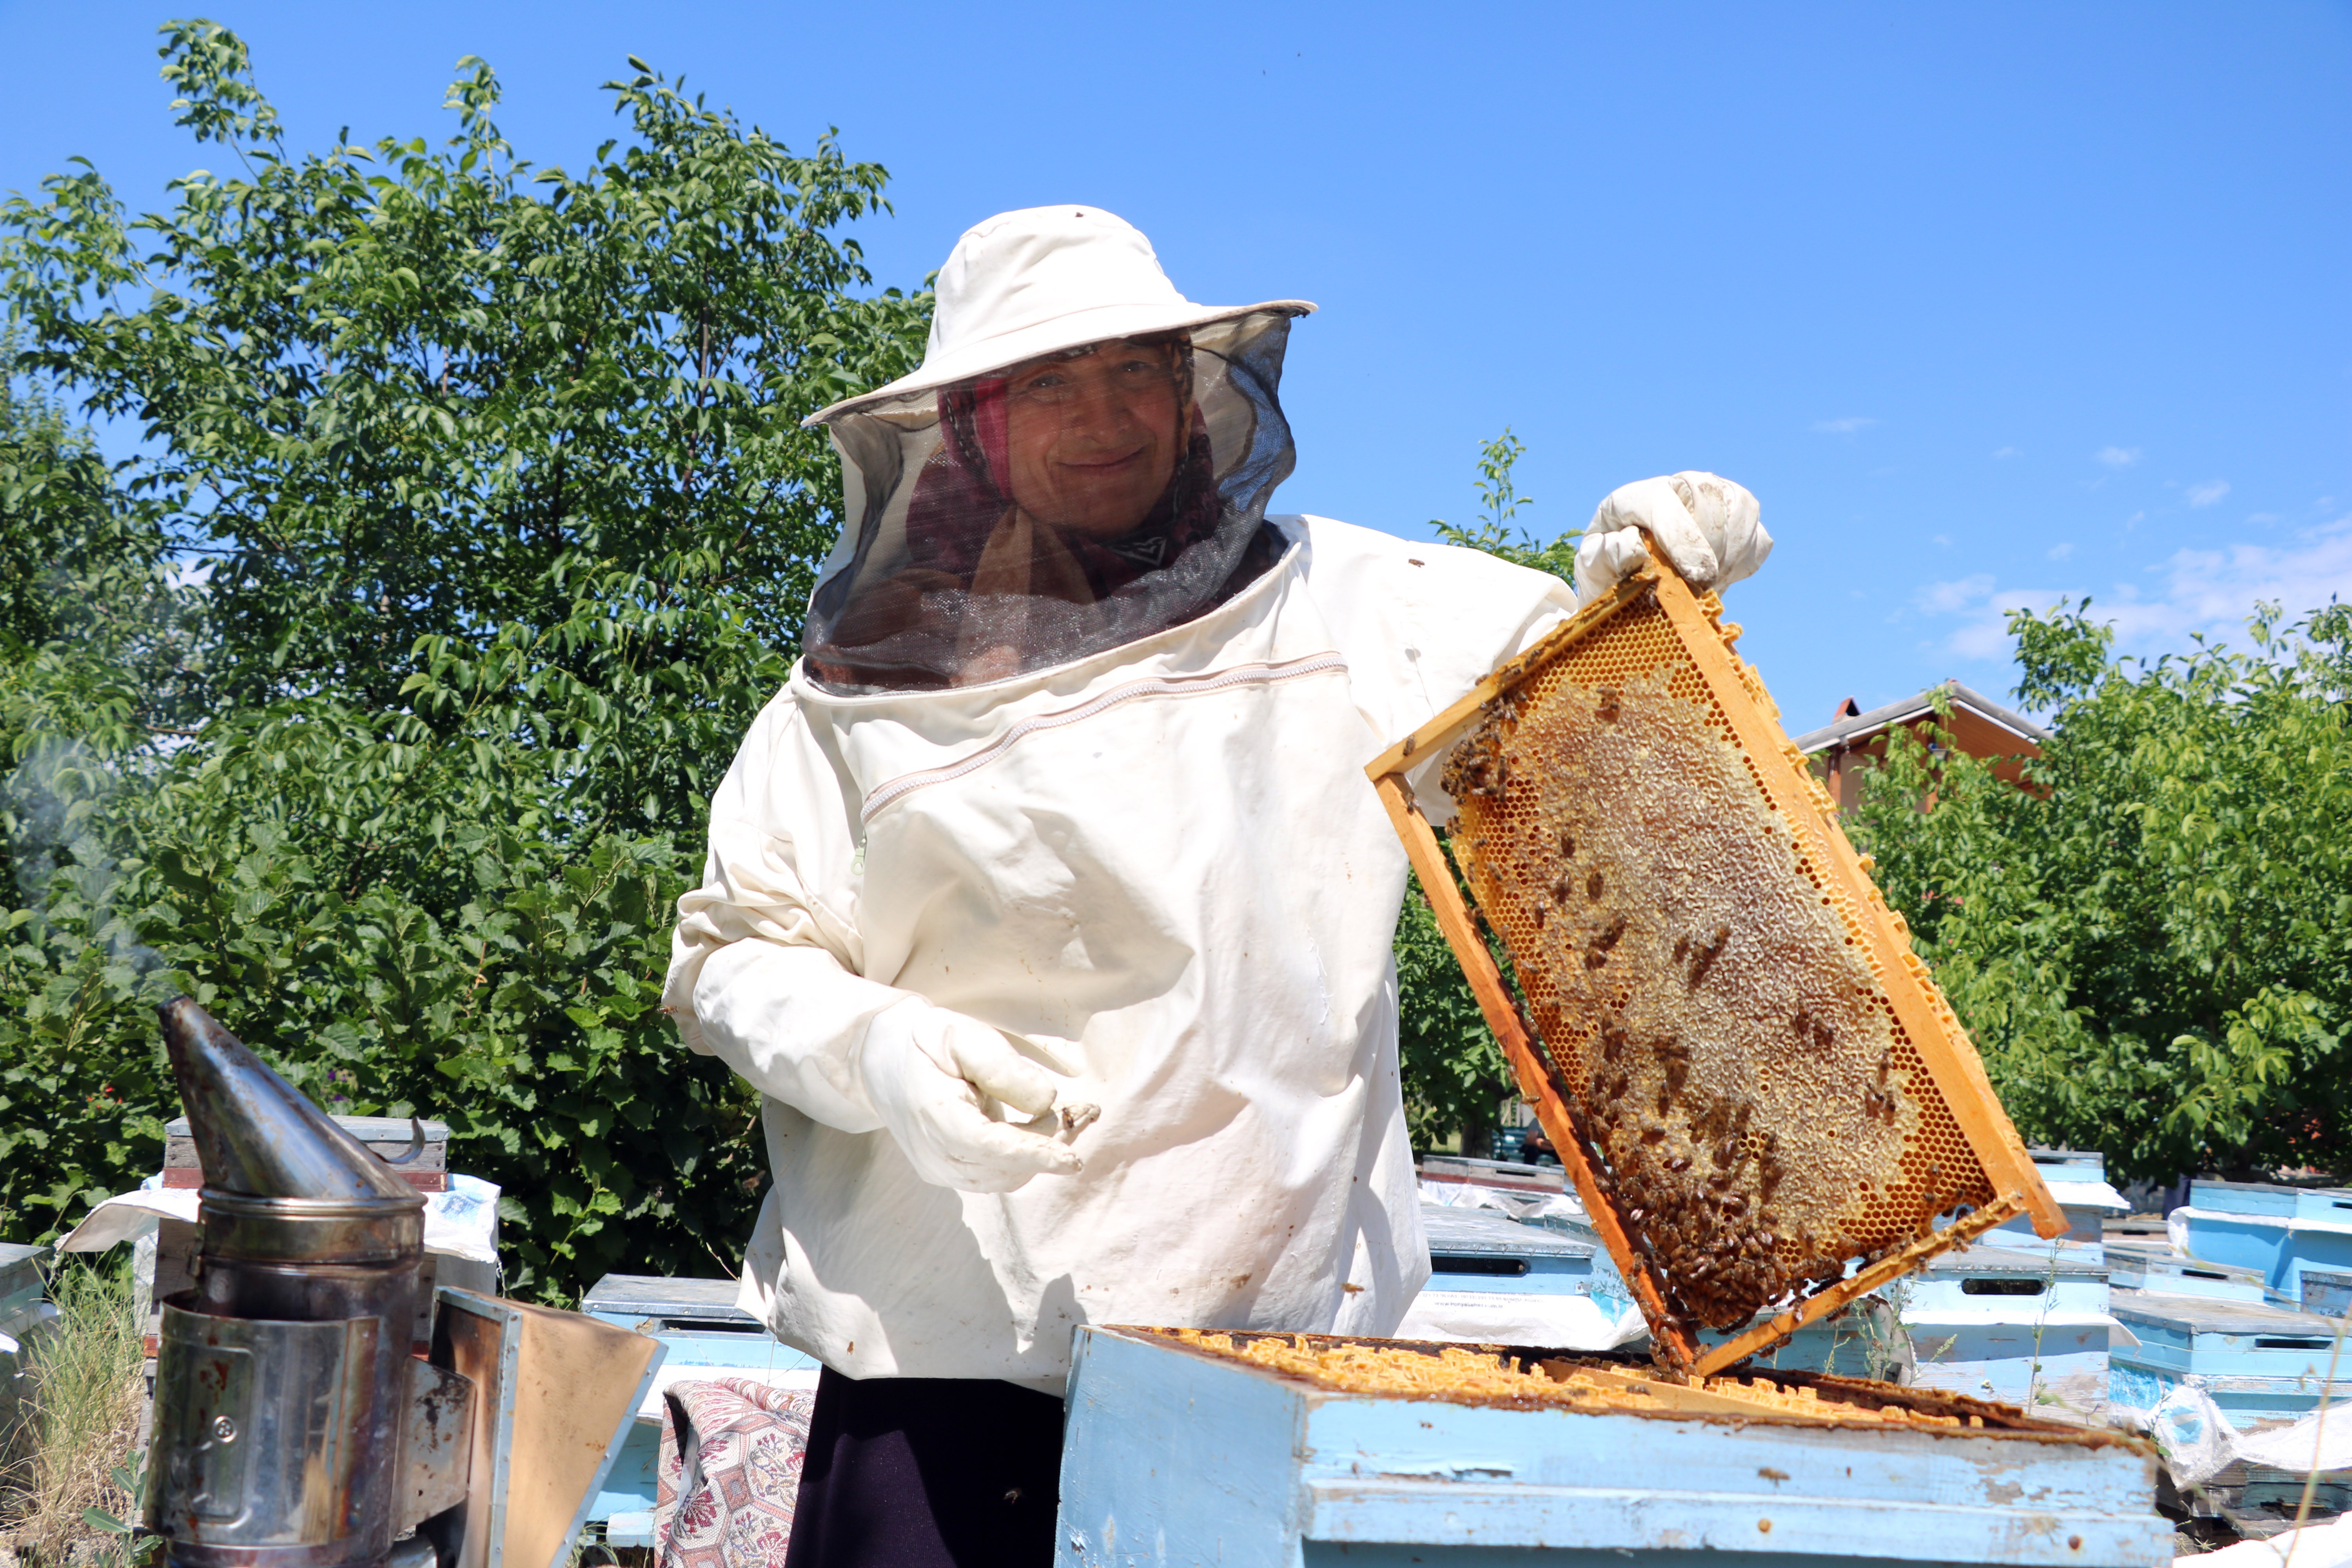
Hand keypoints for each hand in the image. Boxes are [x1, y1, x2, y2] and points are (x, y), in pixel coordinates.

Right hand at [860, 1002, 1085, 1191]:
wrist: (883, 1062)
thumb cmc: (930, 1044)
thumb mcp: (963, 1037)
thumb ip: (1002, 1067)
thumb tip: (1046, 1101)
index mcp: (933, 1113)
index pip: (989, 1147)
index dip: (1034, 1154)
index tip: (1073, 1159)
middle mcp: (933, 1152)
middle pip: (1004, 1167)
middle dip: (1049, 1148)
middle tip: (1084, 1112)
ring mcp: (938, 1168)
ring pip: (1004, 1178)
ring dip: (1040, 1155)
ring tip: (1067, 1117)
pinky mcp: (946, 1173)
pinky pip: (996, 1177)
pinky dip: (1025, 1160)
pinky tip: (1039, 1130)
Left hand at [1574, 472, 1770, 607]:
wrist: (1627, 576)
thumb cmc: (1607, 570)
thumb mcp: (1593, 566)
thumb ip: (1606, 555)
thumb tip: (1635, 547)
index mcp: (1633, 497)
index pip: (1662, 502)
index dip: (1682, 538)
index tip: (1695, 576)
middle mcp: (1676, 487)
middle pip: (1708, 496)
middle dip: (1710, 545)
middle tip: (1703, 585)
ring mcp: (1711, 498)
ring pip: (1740, 506)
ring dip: (1733, 550)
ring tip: (1712, 583)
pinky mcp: (1736, 521)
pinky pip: (1757, 533)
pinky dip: (1747, 558)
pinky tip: (1725, 577)